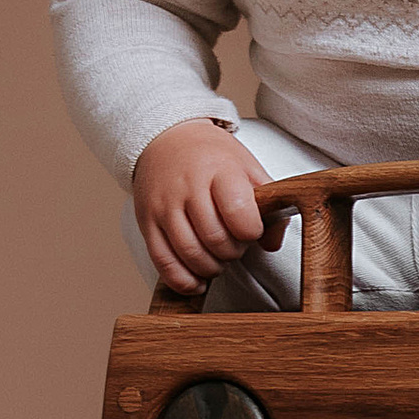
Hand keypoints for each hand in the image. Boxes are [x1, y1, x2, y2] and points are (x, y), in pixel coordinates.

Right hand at [131, 122, 275, 289]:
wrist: (164, 138)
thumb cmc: (210, 156)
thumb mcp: (246, 166)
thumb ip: (267, 201)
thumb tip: (272, 243)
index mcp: (218, 169)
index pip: (238, 211)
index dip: (251, 231)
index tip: (251, 229)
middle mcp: (187, 187)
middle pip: (214, 238)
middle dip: (232, 252)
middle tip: (234, 244)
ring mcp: (163, 206)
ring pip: (190, 254)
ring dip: (211, 267)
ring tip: (218, 258)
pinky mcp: (146, 223)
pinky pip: (163, 263)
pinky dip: (184, 280)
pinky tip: (197, 279)